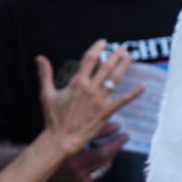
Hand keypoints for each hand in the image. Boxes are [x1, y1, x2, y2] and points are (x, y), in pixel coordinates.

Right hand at [37, 40, 143, 154]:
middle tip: (124, 46)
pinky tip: (143, 87)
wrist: (61, 139)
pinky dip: (133, 94)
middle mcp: (90, 89)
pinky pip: (122, 101)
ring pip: (115, 79)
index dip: (98, 48)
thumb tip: (39, 57)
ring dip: (124, 66)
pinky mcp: (106, 112)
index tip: (104, 42)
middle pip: (106, 66)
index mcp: (77, 83)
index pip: (90, 59)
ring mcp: (100, 100)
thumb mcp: (46, 94)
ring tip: (131, 56)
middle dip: (116, 54)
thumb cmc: (53, 118)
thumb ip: (45, 74)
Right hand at [51, 123, 129, 181]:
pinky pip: (100, 171)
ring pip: (104, 165)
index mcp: (71, 156)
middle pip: (104, 158)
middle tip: (124, 137)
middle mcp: (76, 170)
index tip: (123, 131)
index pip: (100, 151)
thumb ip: (92, 130)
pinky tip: (106, 155)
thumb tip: (116, 126)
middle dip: (116, 146)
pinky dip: (105, 162)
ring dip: (112, 153)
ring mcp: (80, 178)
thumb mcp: (70, 133)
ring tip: (116, 143)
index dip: (113, 141)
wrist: (42, 165)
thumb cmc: (55, 144)